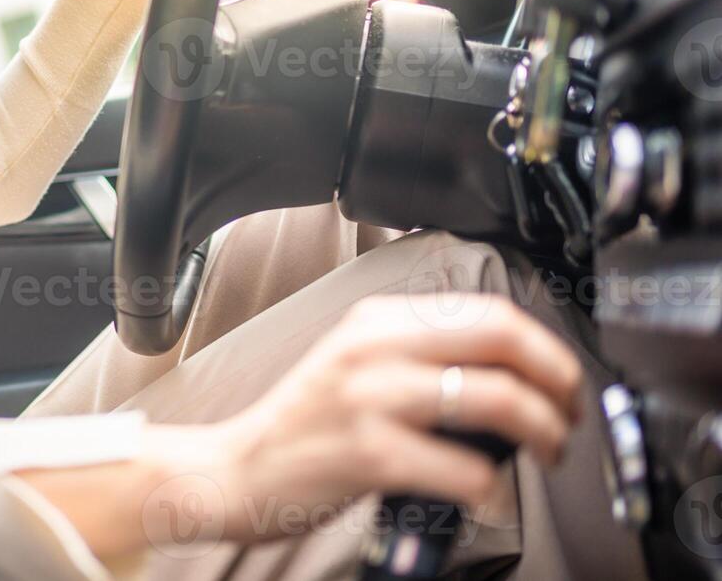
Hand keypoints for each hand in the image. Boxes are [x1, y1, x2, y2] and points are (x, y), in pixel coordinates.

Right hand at [209, 293, 581, 544]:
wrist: (237, 470)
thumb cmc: (304, 426)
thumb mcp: (355, 362)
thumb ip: (417, 351)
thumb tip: (507, 369)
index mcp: (376, 320)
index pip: (487, 310)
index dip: (545, 347)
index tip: (561, 381)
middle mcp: (374, 348)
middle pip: (502, 338)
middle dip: (558, 380)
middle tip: (569, 415)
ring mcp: (371, 399)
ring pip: (496, 399)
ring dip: (544, 432)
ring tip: (547, 452)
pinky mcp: (369, 455)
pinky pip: (466, 469)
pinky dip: (495, 489)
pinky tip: (491, 496)